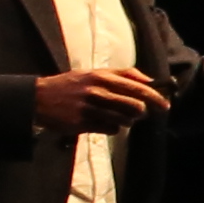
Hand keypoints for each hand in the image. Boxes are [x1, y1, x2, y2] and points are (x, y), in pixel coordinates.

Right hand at [32, 65, 165, 133]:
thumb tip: (150, 80)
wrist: (39, 98)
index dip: (155, 98)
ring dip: (127, 121)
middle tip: (140, 113)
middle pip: (135, 106)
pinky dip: (113, 128)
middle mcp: (97, 91)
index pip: (137, 87)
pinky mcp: (83, 123)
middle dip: (142, 112)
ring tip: (119, 116)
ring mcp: (90, 108)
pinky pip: (111, 129)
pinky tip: (104, 122)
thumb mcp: (94, 73)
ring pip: (124, 120)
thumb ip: (122, 74)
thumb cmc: (72, 85)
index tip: (165, 105)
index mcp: (101, 77)